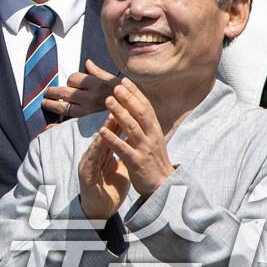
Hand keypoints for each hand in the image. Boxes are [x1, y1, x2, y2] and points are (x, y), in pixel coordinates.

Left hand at [44, 59, 120, 119]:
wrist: (137, 118)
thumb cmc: (126, 97)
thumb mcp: (114, 82)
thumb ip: (98, 72)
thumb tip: (87, 62)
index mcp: (97, 84)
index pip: (74, 78)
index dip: (70, 80)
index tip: (70, 83)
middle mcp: (92, 97)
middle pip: (65, 92)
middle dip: (53, 91)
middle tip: (46, 92)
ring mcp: (89, 112)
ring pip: (64, 107)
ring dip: (52, 105)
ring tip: (45, 103)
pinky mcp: (89, 124)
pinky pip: (70, 123)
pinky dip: (58, 125)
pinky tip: (49, 126)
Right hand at [78, 114, 131, 221]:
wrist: (99, 212)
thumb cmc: (109, 190)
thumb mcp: (120, 169)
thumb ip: (124, 154)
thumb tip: (133, 141)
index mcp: (105, 153)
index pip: (114, 133)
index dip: (122, 118)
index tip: (131, 104)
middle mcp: (95, 155)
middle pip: (105, 134)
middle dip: (113, 117)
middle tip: (121, 101)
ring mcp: (89, 163)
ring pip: (98, 143)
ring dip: (104, 129)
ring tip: (111, 116)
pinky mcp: (86, 174)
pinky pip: (92, 159)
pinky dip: (96, 148)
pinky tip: (100, 139)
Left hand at [98, 80, 174, 196]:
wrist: (163, 186)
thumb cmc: (153, 159)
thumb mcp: (151, 138)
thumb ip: (142, 122)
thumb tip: (133, 105)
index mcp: (154, 130)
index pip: (146, 107)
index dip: (136, 93)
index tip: (124, 80)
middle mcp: (151, 137)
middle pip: (141, 114)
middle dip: (128, 99)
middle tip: (116, 87)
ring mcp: (144, 149)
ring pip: (132, 128)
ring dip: (120, 113)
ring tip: (108, 101)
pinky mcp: (137, 163)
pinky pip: (124, 149)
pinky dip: (113, 139)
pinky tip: (102, 130)